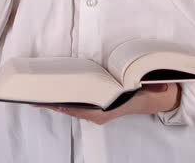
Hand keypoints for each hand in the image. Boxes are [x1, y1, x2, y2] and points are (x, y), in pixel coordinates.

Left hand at [33, 83, 179, 125]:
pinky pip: (76, 103)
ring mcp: (98, 109)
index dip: (66, 106)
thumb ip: (151, 86)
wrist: (162, 97)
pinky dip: (63, 98)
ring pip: (72, 106)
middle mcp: (100, 112)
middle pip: (72, 108)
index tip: (50, 101)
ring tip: (37, 94)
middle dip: (53, 103)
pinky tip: (53, 92)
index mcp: (110, 110)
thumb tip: (149, 83)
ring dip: (56, 101)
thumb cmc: (153, 92)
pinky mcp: (97, 104)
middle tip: (33, 96)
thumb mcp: (153, 88)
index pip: (83, 109)